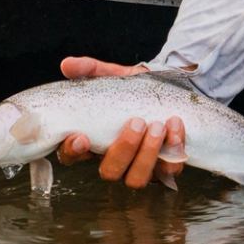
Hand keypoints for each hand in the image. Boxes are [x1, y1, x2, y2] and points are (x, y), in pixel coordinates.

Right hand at [55, 56, 187, 188]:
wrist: (171, 91)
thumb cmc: (135, 90)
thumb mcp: (114, 76)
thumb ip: (91, 69)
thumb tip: (67, 64)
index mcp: (94, 140)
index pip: (72, 156)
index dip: (73, 152)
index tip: (82, 137)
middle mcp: (115, 159)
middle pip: (109, 172)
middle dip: (124, 149)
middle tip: (136, 122)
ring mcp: (139, 167)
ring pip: (136, 179)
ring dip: (147, 154)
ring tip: (158, 126)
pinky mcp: (164, 168)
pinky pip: (168, 171)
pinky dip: (173, 150)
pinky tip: (175, 128)